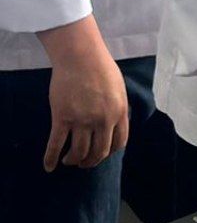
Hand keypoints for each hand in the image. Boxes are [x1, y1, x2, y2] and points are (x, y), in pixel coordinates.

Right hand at [37, 18, 128, 170]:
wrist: (80, 56)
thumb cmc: (101, 68)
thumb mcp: (119, 89)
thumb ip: (117, 108)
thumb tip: (114, 123)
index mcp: (119, 112)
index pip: (118, 143)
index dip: (109, 152)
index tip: (101, 154)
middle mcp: (102, 120)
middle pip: (99, 152)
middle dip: (91, 162)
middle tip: (84, 163)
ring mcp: (82, 120)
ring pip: (78, 152)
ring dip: (73, 160)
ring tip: (69, 160)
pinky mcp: (62, 117)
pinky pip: (55, 144)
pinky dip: (51, 158)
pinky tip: (49, 166)